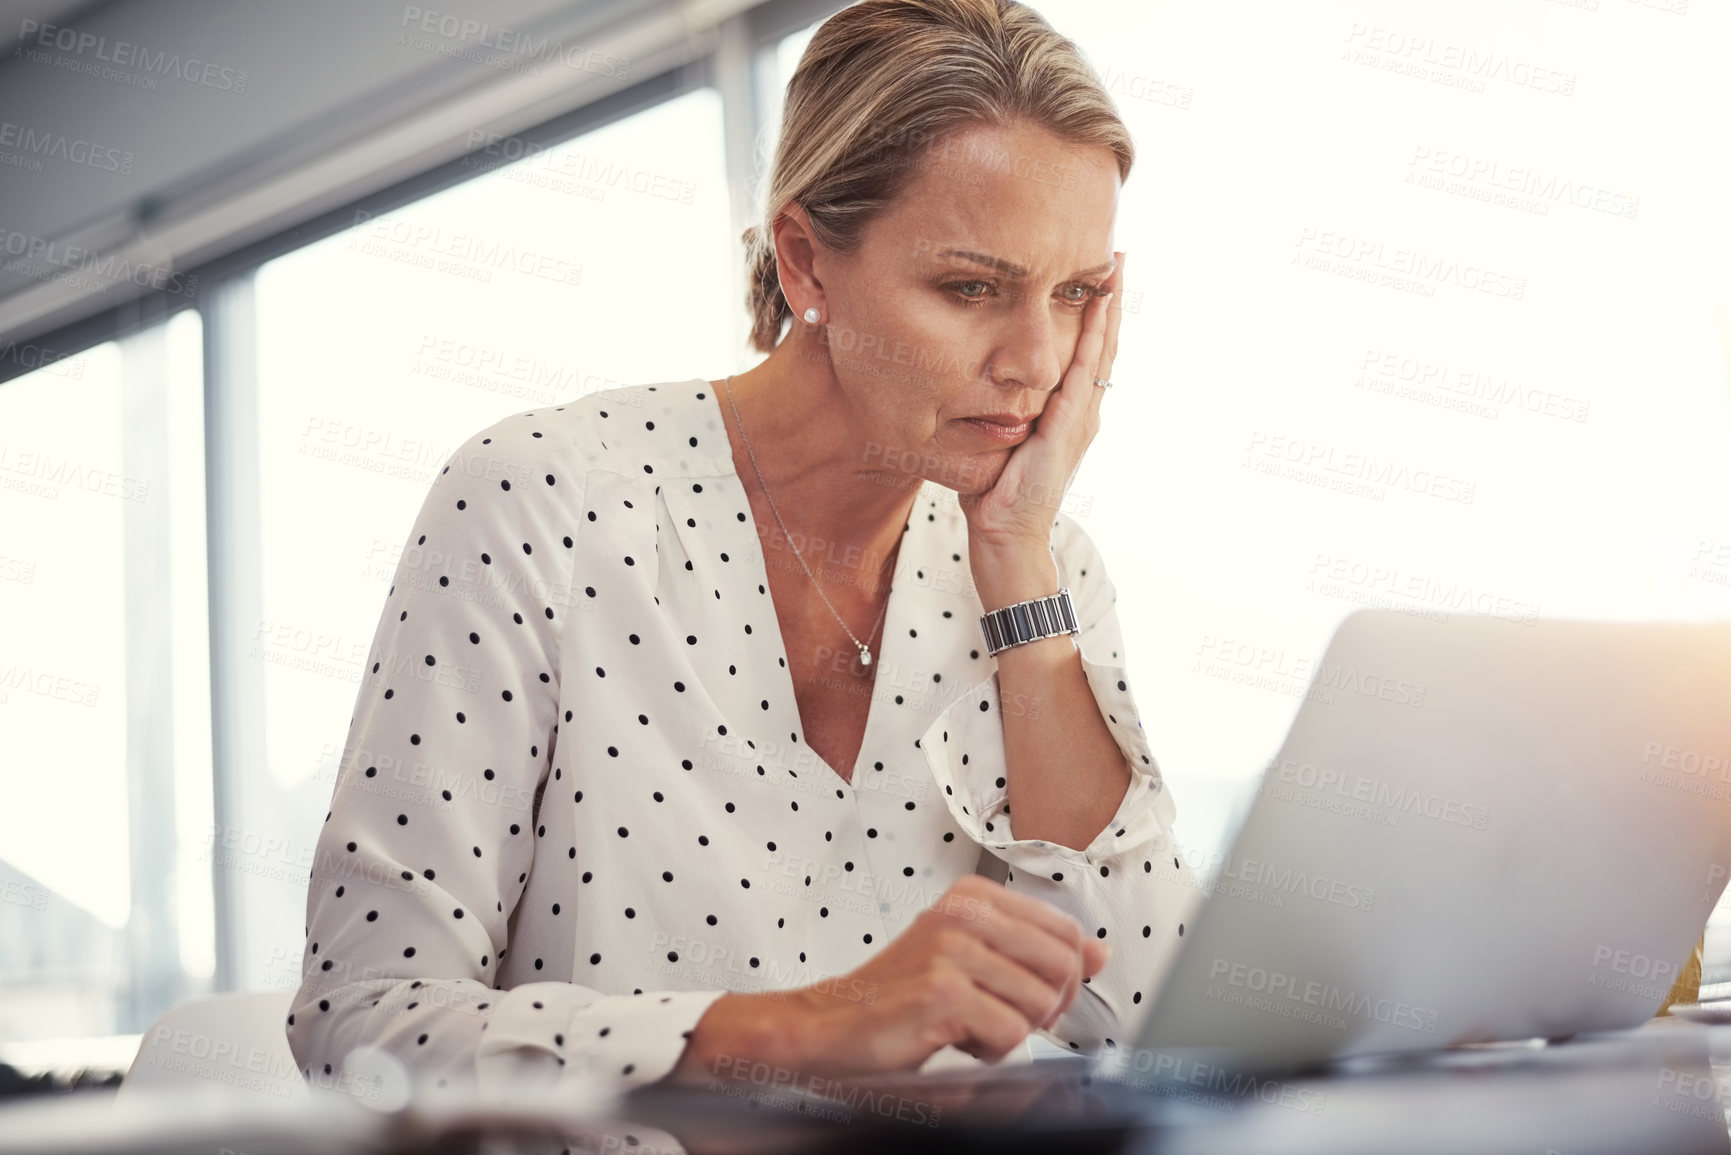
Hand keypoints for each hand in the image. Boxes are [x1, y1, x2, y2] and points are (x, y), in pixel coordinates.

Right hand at [663, 874, 1108, 1086]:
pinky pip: (1011, 1034)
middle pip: (1063, 967)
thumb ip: (1036, 952)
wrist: (829, 1027)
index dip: (1062, 979)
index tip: (1026, 996)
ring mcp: (951, 949)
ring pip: (1039, 1004)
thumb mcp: (973, 960)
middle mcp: (963, 913)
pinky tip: (953, 1040)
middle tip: (1001, 1019)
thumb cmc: (898, 998)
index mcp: (973, 896)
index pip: (1067, 933)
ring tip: (966, 1026)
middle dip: (1045, 1008)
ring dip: (1011, 1033)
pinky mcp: (942, 992)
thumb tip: (1099, 952)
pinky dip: (990, 1052)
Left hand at [956, 251, 1124, 555]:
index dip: (1095, 316)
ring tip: (1115, 269)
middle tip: (1119, 256)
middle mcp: (1084, 412)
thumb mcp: (1001, 440)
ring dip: (1109, 308)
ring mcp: (1081, 420)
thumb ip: (1002, 411)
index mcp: (1070, 414)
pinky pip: (1084, 374)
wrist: (1006, 537)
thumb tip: (979, 383)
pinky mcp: (1068, 428)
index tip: (1098, 276)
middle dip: (1111, 299)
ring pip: (1101, 351)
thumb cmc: (996, 495)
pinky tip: (1097, 309)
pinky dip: (1093, 339)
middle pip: (1104, 344)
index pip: (1088, 354)